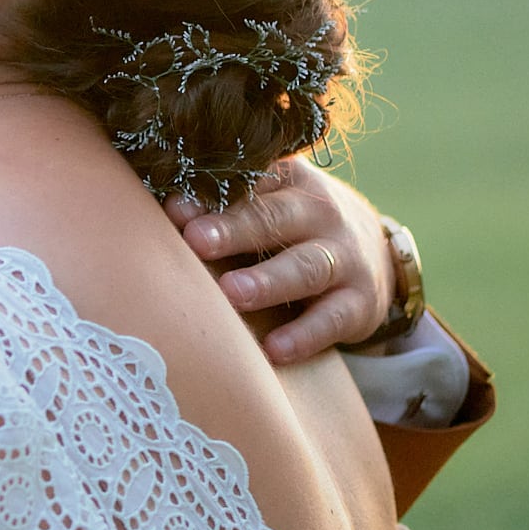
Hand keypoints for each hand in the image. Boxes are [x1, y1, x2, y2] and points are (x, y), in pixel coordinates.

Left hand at [164, 158, 394, 364]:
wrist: (370, 255)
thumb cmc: (289, 227)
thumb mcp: (265, 204)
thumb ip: (219, 205)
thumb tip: (157, 207)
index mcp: (289, 179)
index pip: (252, 180)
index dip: (213, 193)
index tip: (174, 207)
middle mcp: (321, 213)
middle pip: (276, 218)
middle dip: (234, 229)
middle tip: (196, 240)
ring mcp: (345, 257)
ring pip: (306, 267)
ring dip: (268, 281)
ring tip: (231, 293)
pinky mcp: (360, 303)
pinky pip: (333, 319)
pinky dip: (304, 335)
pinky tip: (274, 349)